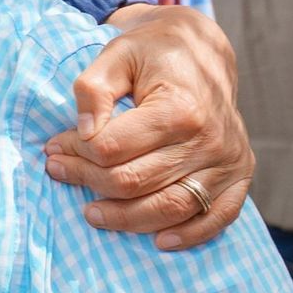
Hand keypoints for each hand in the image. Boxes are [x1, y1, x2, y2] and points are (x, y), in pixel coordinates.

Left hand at [43, 3, 252, 250]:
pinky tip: (157, 241)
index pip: (112, 149)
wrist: (201, 52)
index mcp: (180, 108)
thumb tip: (83, 133)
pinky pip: (216, 218)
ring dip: (125, 219)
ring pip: (169, 209)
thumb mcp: (115, 55)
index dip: (75, 153)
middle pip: (135, 182)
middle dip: (88, 183)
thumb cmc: (152, 54)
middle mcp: (209, 139)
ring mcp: (228, 161)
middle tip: (60, 173)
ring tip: (91, 213)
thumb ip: (93, 89)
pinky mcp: (239, 175)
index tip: (54, 148)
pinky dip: (188, 236)